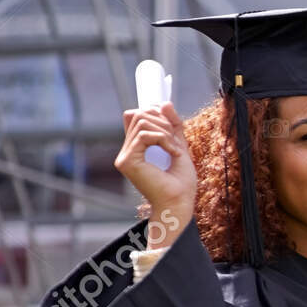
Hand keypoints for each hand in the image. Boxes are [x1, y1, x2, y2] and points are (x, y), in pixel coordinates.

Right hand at [113, 102, 196, 242]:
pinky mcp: (128, 161)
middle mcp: (127, 151)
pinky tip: (173, 153)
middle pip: (138, 114)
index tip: (171, 121)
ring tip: (176, 149)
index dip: (152, 111)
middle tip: (176, 141)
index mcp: (137, 148)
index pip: (135, 116)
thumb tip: (164, 102)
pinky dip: (164, 139)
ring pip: (141, 121)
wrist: (180, 204)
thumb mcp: (180, 147)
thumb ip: (173, 127)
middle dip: (162, 121)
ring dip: (165, 131)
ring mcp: (125, 156)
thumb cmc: (181, 184)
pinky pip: (145, 135)